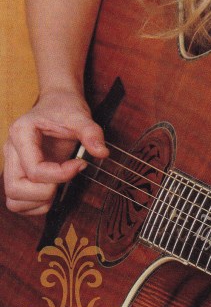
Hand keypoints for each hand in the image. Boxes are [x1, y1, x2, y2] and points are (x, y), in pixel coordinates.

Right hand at [3, 89, 107, 214]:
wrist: (57, 102)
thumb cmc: (65, 107)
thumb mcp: (80, 116)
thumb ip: (91, 133)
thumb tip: (102, 153)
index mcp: (21, 133)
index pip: (34, 169)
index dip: (60, 174)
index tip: (80, 164)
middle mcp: (11, 151)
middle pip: (15, 189)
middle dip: (45, 191)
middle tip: (66, 178)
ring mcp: (13, 164)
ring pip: (13, 200)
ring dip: (39, 201)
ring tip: (59, 185)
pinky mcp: (19, 174)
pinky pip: (19, 202)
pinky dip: (36, 204)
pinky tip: (54, 188)